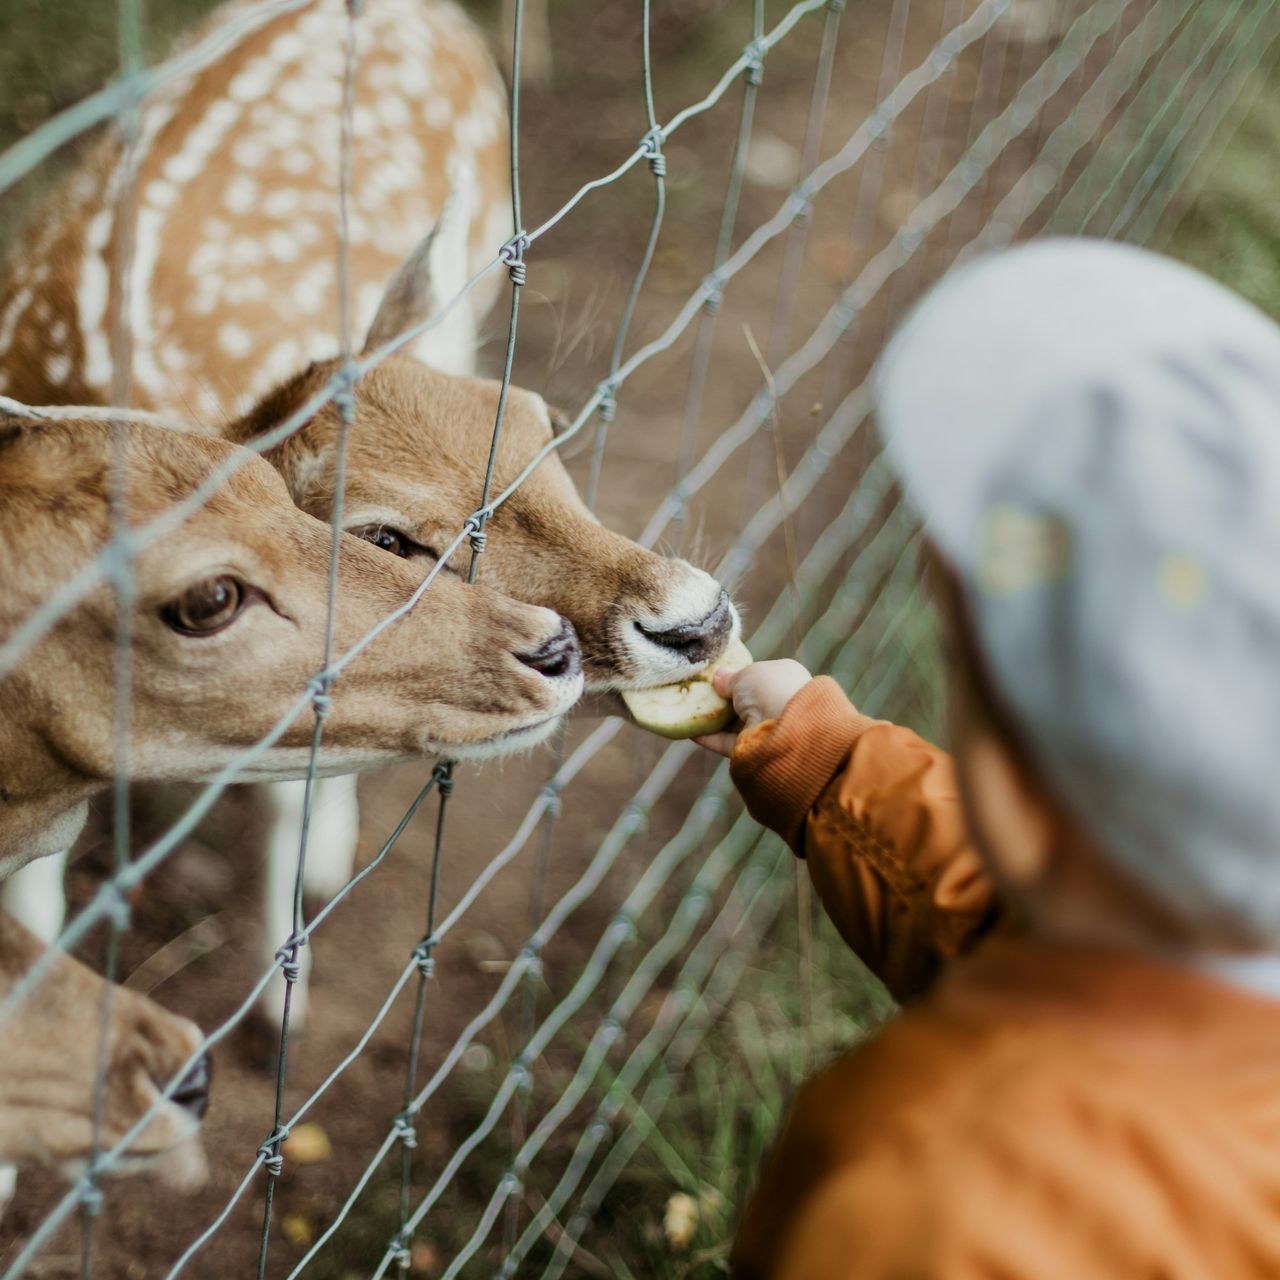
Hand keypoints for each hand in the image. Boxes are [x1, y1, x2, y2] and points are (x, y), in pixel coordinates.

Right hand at [695, 659, 811, 756]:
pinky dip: (709, 737)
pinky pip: (727, 742)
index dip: (737, 677)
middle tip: (696, 693)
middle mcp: (778, 703)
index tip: (715, 678)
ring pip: (734, 723)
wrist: (787, 728)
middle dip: (722, 699)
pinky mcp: (754, 750)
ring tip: (687, 710)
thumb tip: (719, 677)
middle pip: (744, 702)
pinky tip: (689, 730)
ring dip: (712, 718)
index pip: (758, 678)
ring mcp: (766, 728)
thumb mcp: (746, 674)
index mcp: (784, 679)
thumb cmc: (769, 689)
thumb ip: (730, 677)